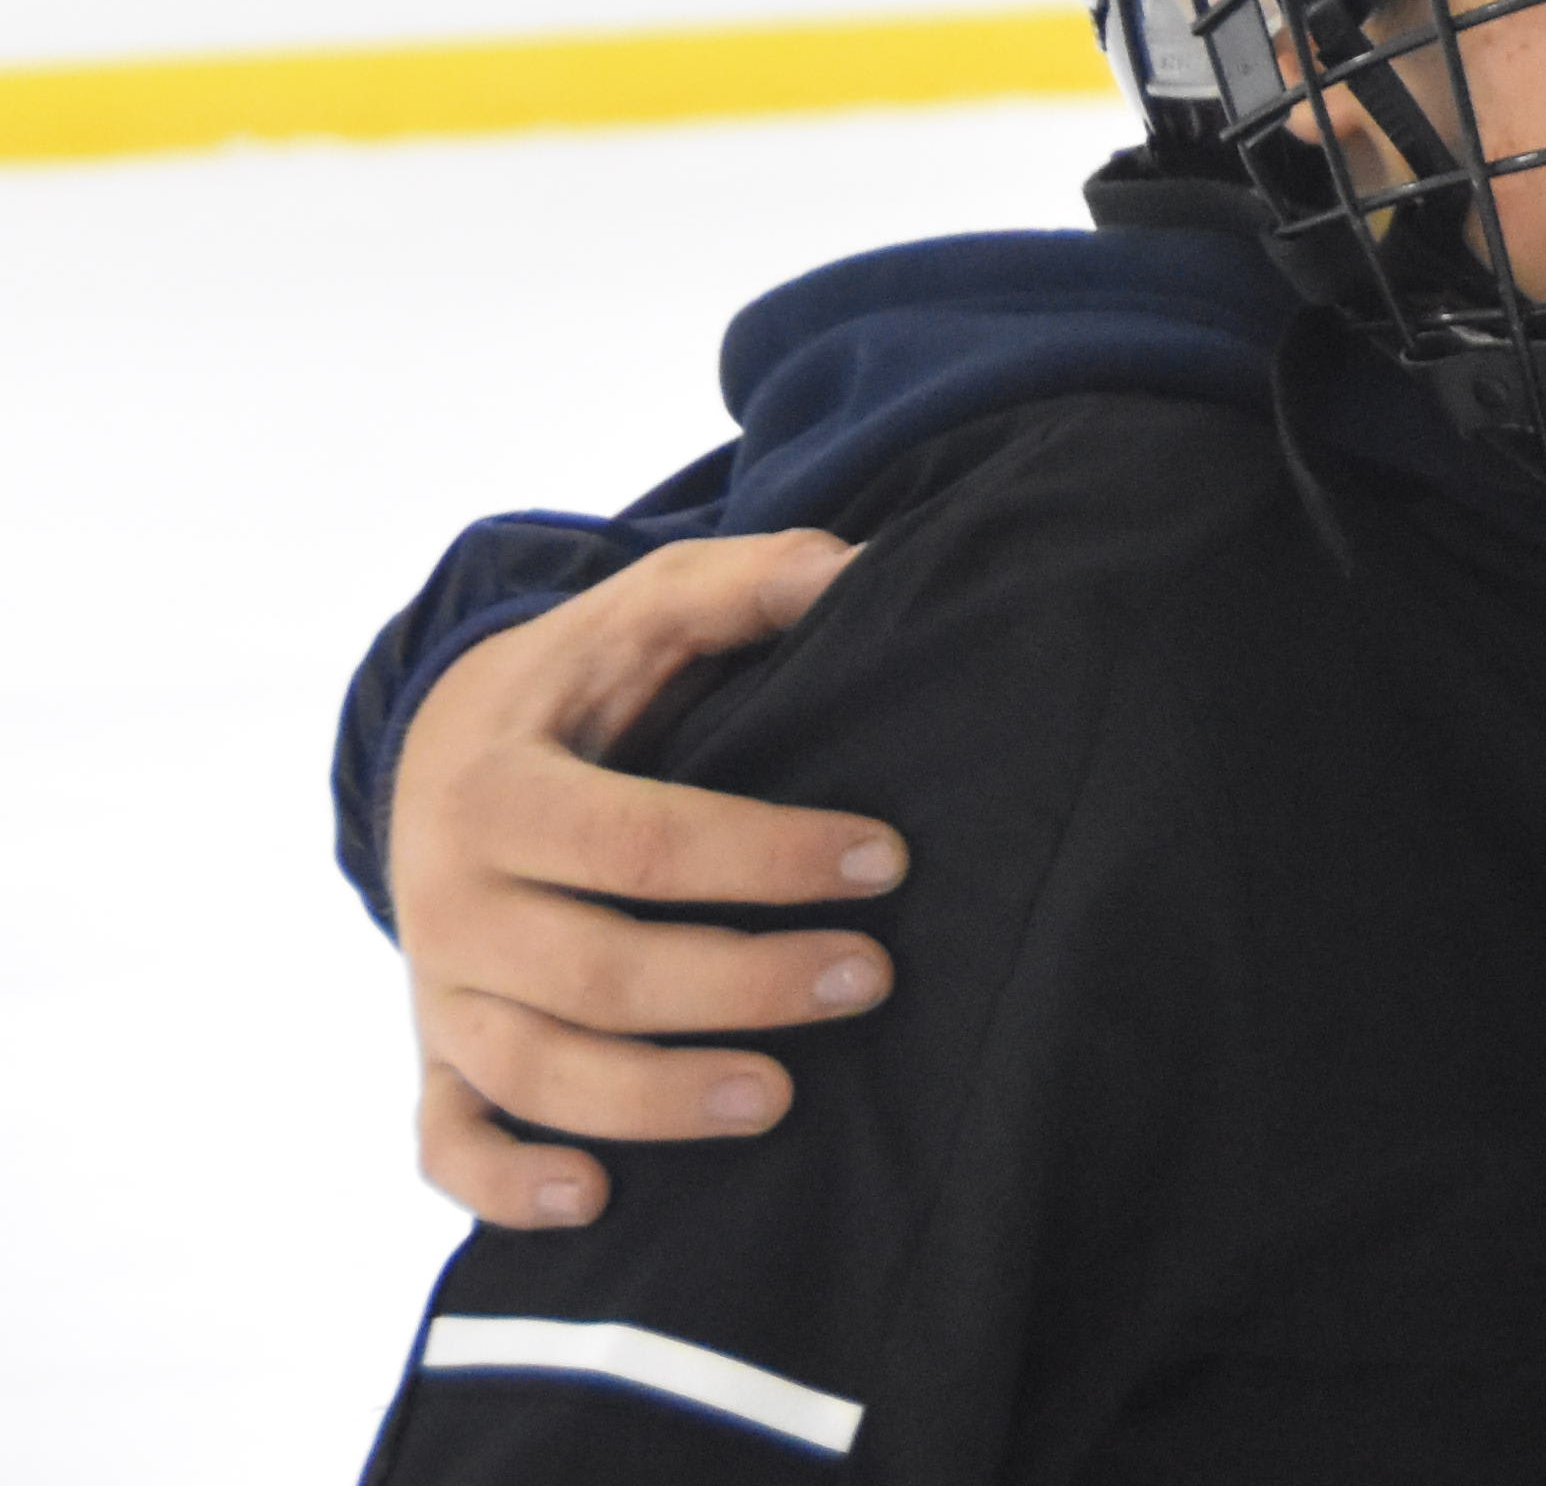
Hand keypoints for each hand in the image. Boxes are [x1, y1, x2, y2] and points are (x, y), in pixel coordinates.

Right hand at [399, 532, 907, 1229]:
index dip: (767, 856)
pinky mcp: (433, 1056)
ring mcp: (437, 992)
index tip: (887, 860)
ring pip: (532, 1069)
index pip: (641, 840)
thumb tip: (859, 566)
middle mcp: (449, 902)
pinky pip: (445, 1144)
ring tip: (777, 1100)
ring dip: (652, 1098)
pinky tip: (599, 1203)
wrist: (439, 749)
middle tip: (869, 980)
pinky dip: (506, 1186)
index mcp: (499, 791)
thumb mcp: (645, 611)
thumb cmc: (579, 685)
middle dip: (739, 984)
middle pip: (595, 970)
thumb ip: (747, 584)